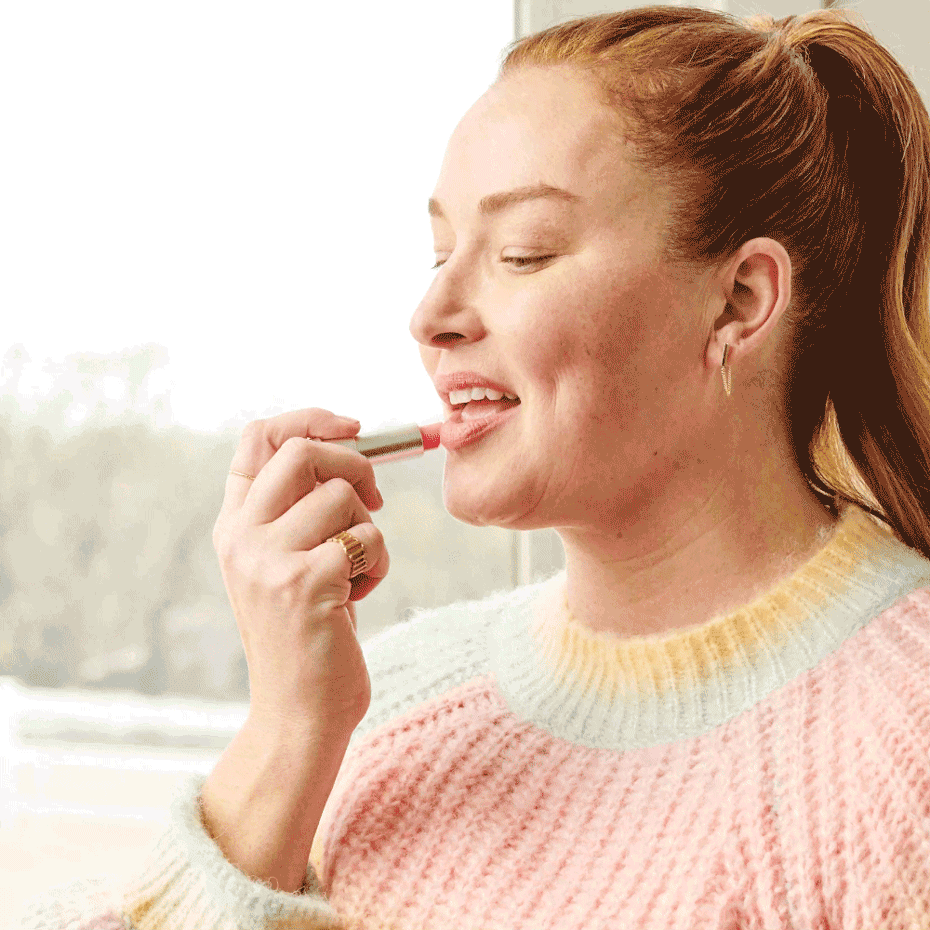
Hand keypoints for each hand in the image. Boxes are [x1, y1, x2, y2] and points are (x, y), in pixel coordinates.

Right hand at [212, 408, 388, 741]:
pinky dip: (378, 564)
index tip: (353, 426)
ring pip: (343, 495)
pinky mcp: (306, 583)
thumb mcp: (287, 563)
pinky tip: (357, 598)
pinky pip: (368, 539)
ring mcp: (268, 560)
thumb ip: (300, 510)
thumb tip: (353, 446)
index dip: (309, 418)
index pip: (257, 439)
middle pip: (302, 451)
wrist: (297, 713)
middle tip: (372, 499)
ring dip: (368, 530)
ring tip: (354, 573)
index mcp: (233, 526)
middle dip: (354, 463)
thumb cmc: (306, 634)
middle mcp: (241, 537)